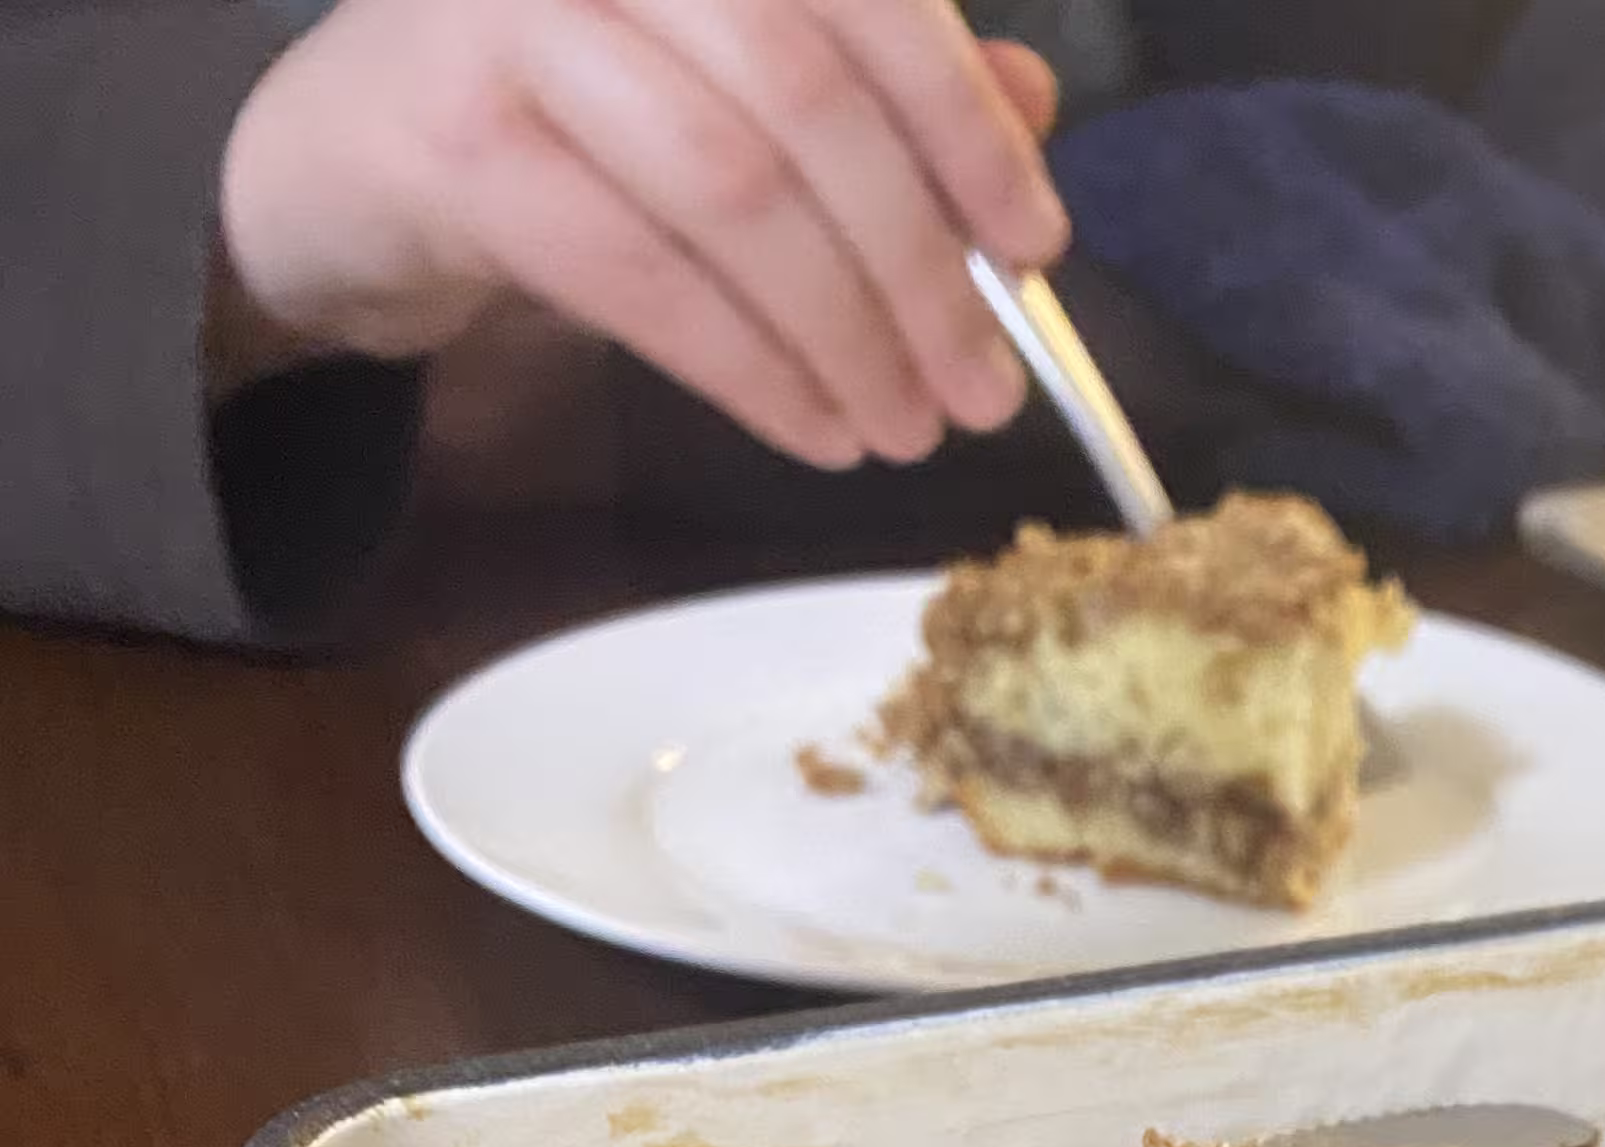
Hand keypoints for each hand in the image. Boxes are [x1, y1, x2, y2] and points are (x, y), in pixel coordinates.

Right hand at [216, 0, 1065, 469]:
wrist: (348, 166)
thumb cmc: (569, 116)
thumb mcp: (727, 81)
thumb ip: (870, 77)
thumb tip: (1028, 107)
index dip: (963, 123)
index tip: (1035, 244)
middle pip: (808, 98)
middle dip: (916, 263)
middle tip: (981, 389)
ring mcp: (513, 15)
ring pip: (734, 190)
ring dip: (843, 332)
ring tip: (905, 427)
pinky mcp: (457, 139)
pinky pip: (642, 274)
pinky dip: (750, 367)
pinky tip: (815, 427)